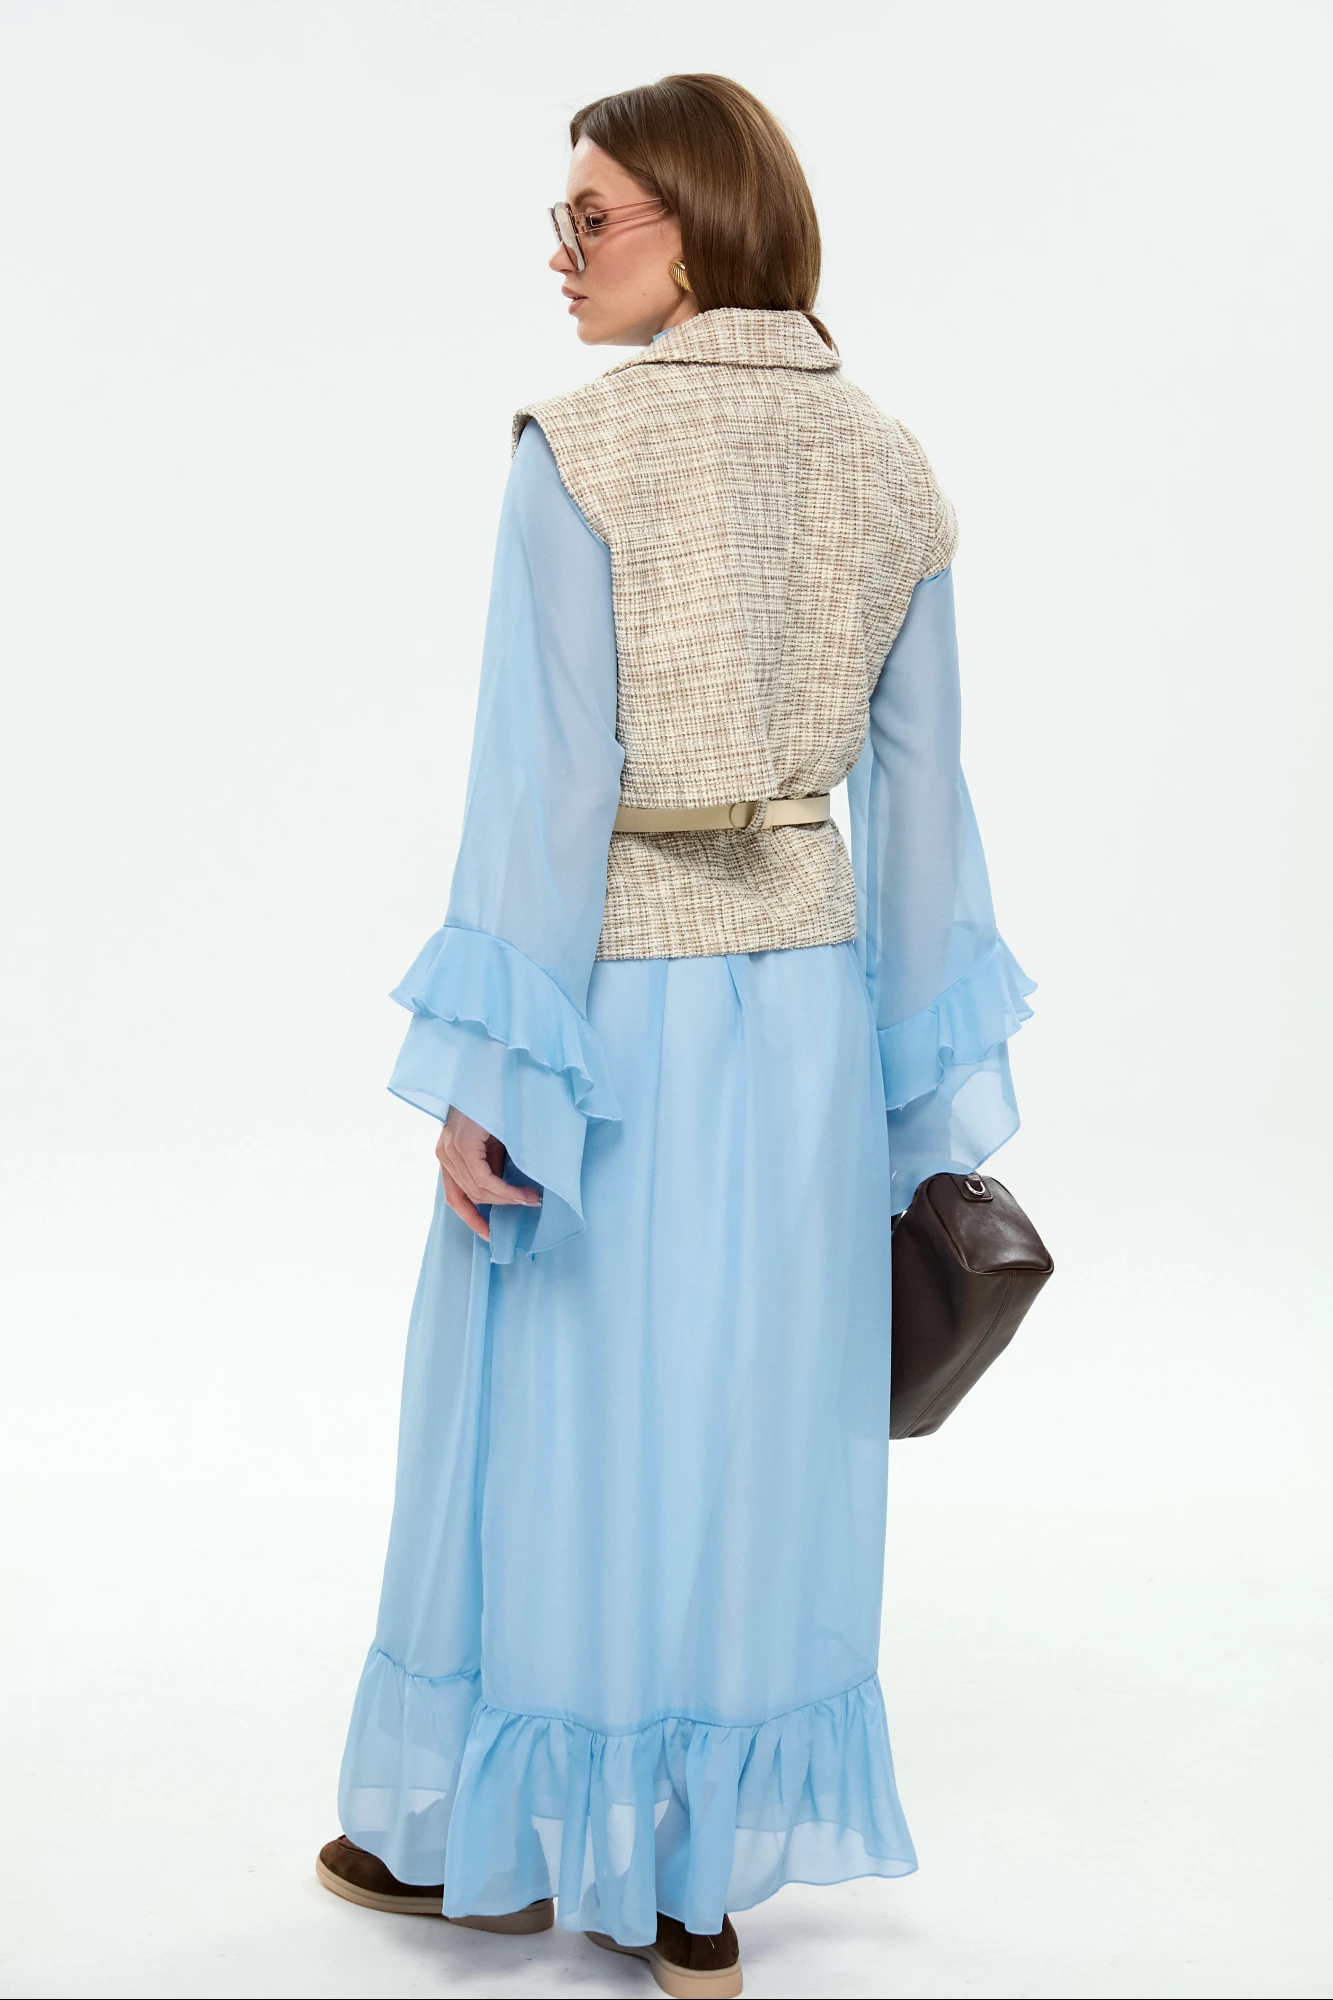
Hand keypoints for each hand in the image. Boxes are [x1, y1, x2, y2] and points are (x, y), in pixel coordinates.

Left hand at [436, 1107, 540, 1241]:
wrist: (495, 1072)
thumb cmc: (498, 1104)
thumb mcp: (494, 1141)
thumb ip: (492, 1164)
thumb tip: (504, 1192)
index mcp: (448, 1153)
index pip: (454, 1197)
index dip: (471, 1218)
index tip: (489, 1234)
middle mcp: (444, 1152)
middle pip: (469, 1195)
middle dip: (501, 1206)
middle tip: (530, 1204)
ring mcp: (450, 1147)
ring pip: (478, 1190)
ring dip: (508, 1200)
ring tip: (533, 1199)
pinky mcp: (461, 1143)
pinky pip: (483, 1179)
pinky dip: (505, 1191)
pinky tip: (524, 1193)